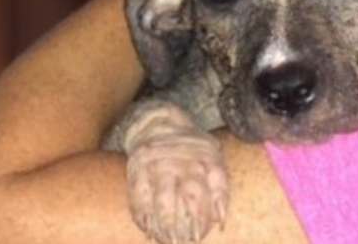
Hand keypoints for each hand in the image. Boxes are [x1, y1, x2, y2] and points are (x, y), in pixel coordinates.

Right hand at [124, 107, 228, 243]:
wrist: (156, 125)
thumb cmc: (190, 149)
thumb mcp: (212, 156)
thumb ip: (219, 185)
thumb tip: (221, 221)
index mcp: (206, 156)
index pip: (216, 183)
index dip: (214, 208)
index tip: (209, 229)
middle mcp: (184, 160)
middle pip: (192, 194)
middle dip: (193, 220)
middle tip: (190, 240)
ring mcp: (159, 165)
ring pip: (164, 200)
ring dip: (167, 225)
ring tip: (168, 240)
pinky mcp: (137, 171)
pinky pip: (139, 199)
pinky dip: (144, 217)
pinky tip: (149, 231)